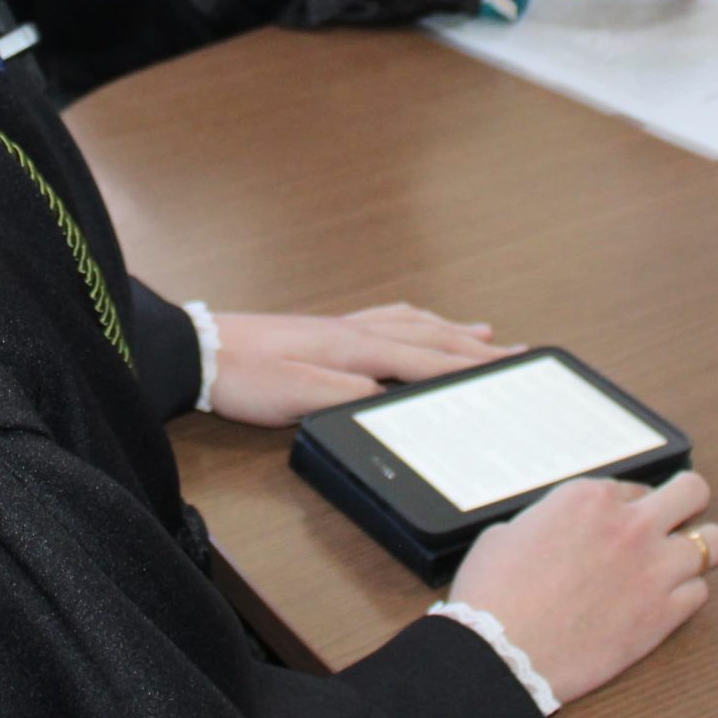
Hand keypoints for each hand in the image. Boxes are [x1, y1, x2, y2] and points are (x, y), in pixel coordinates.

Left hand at [206, 304, 511, 426]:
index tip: (510, 372)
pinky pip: (387, 317)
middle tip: (518, 351)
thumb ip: (347, 399)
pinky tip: (414, 322)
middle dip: (476, 347)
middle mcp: (354, 330)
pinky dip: (415, 320)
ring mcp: (341, 325)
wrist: (198, 351)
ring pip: (411, 322)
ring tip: (485, 332)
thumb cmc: (244, 378)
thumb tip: (393, 399)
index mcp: (353, 349)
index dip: (470, 369)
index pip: (425, 361)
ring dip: (451, 329)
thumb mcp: (296, 400)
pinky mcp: (324, 328)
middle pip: (429, 336)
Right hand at [452, 471, 717, 705]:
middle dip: (685, 503)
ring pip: (715, 542)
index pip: (634, 487)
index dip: (627, 507)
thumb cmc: (494, 594)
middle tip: (672, 522)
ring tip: (678, 563)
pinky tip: (663, 601)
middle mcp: (630, 525)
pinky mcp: (663, 615)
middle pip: (693, 491)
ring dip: (697, 550)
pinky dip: (686, 595)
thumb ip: (548, 521)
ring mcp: (654, 570)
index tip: (616, 524)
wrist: (501, 653)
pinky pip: (701, 593)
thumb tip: (557, 531)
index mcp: (588, 498)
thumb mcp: (508, 533)